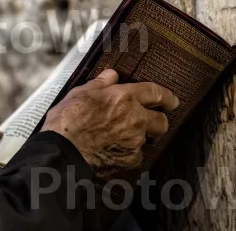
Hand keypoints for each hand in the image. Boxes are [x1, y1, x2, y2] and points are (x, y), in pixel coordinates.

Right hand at [41, 69, 178, 178]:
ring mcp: (134, 141)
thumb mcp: (81, 93)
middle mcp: (135, 119)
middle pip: (162, 121)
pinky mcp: (129, 160)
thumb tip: (112, 75)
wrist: (63, 151)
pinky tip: (115, 150)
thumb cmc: (68, 120)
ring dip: (140, 137)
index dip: (167, 96)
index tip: (172, 100)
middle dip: (158, 120)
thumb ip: (101, 83)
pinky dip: (129, 153)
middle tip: (149, 120)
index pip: (157, 93)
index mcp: (125, 98)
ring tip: (123, 136)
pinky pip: (136, 155)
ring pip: (148, 139)